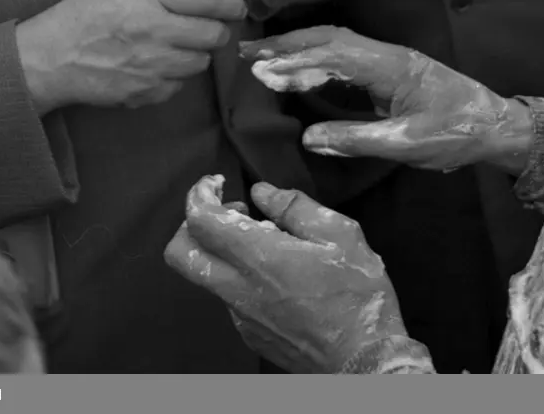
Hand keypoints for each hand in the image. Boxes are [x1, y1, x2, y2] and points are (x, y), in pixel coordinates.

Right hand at [16, 0, 245, 114]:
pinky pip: (180, 85)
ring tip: (174, 45)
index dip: (231, 3)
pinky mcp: (147, 95)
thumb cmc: (88, 12)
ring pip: (201, 63)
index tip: (235, 6)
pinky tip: (155, 65)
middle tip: (205, 26)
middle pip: (215, 35)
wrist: (51, 59)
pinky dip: (175, 76)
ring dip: (195, 54)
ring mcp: (153, 68)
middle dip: (216, 29)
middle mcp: (157, 33)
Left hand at [165, 175, 405, 373]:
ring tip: (268, 241)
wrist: (363, 360)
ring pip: (205, 276)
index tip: (216, 182)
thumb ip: (296, 207)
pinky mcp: (249, 334)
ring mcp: (240, 316)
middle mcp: (239, 289)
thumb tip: (262, 192)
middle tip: (231, 211)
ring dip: (221, 250)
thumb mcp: (340, 234)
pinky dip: (241, 275)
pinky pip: (229, 297)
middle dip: (192, 223)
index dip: (199, 194)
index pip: (200, 222)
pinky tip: (278, 273)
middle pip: (180, 254)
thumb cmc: (357, 293)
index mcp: (260, 258)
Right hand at [240, 26, 532, 173]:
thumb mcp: (407, 144)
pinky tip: (300, 65)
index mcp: (390, 66)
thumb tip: (308, 136)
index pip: (333, 55)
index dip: (295, 62)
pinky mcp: (391, 67)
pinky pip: (346, 52)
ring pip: (337, 41)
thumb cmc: (456, 134)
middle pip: (330, 38)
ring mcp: (389, 58)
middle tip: (247, 54)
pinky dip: (317, 55)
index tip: (260, 71)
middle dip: (288, 45)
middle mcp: (387, 53)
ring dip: (300, 46)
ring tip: (263, 57)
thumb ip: (357, 139)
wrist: (496, 125)